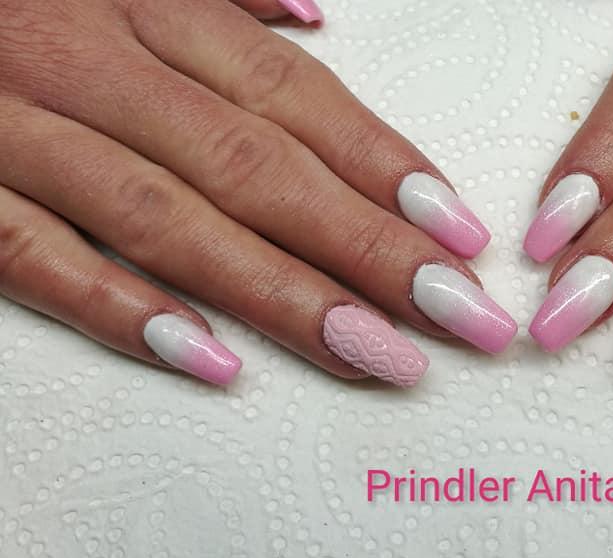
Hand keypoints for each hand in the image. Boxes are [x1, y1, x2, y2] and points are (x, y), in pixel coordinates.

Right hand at [0, 0, 516, 387]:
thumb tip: (311, 14)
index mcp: (144, 1)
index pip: (294, 98)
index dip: (385, 167)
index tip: (459, 237)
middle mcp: (91, 60)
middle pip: (258, 166)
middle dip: (369, 248)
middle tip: (458, 316)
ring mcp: (15, 125)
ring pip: (167, 218)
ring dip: (280, 293)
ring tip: (374, 352)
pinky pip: (35, 254)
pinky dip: (121, 307)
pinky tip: (207, 357)